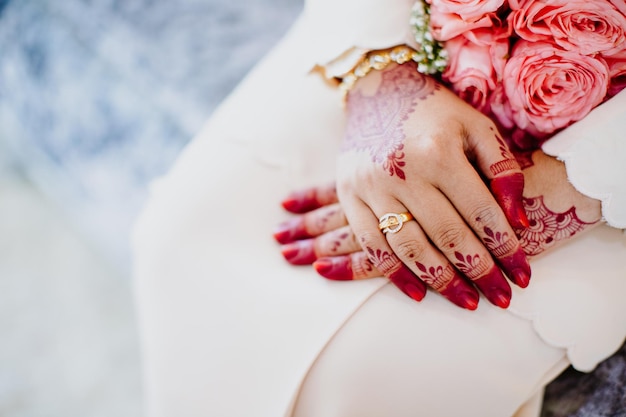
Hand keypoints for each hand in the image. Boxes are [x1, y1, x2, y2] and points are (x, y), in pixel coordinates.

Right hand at [277, 62, 531, 309]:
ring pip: (408, 246)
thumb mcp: (477, 127)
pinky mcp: (350, 195)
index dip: (505, 247)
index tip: (523, 274)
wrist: (379, 91)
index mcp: (439, 151)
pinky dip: (394, 273)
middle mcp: (403, 170)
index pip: (481, 211)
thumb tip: (517, 223)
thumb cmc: (436, 112)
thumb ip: (502, 170)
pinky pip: (371, 244)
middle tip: (501, 299)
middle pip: (447, 234)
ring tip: (465, 302)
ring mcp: (372, 185)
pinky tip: (418, 293)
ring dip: (440, 280)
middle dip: (479, 272)